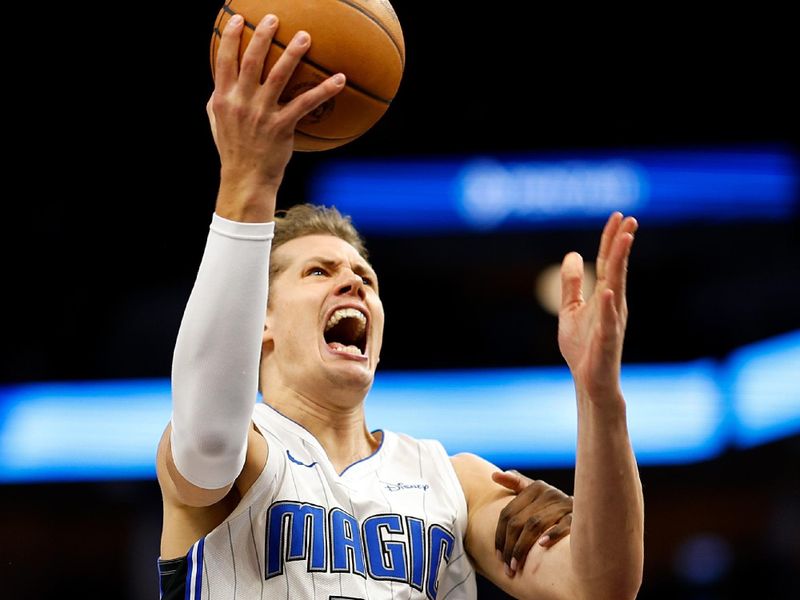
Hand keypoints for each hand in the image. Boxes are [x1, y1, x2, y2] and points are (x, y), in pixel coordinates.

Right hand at [208, 14, 345, 196]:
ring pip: (279, 77)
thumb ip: (220, 98)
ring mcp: (262, 114)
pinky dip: (324, 90)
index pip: (224, 61)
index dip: (231, 38)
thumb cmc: (233, 149)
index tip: (239, 19)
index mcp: (224, 98)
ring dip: (293, 54)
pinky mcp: (282, 127)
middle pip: (252, 61)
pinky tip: (339, 80)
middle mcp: (242, 102)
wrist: (245, 179)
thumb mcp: (218, 122)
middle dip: (263, 36)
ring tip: (305, 36)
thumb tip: (222, 77)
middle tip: (274, 18)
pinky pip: (305, 103)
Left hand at [492, 470, 572, 576]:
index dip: (500, 535)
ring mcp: (564, 504)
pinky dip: (552, 534)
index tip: (497, 555)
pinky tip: (541, 546)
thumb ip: (515, 484)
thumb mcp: (535, 493)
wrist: (589, 509)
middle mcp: (549, 493)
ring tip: (516, 565)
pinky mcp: (578, 516)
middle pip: (520, 521)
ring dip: (523, 547)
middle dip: (510, 546)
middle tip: (506, 566)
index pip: (508, 512)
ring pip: (535, 524)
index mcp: (536, 487)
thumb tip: (494, 476)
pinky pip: (564, 524)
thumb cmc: (553, 505)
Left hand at [558, 212, 637, 400]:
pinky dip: (607, 306)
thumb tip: (574, 255)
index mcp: (605, 296)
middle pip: (617, 269)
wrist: (589, 381)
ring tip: (625, 241)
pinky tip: (607, 291)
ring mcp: (612, 321)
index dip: (612, 239)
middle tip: (630, 219)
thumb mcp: (571, 310)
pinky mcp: (607, 341)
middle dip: (622, 244)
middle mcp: (614, 304)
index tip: (618, 216)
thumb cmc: (583, 347)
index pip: (609, 262)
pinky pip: (608, 321)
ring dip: (621, 264)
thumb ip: (572, 284)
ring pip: (618, 287)